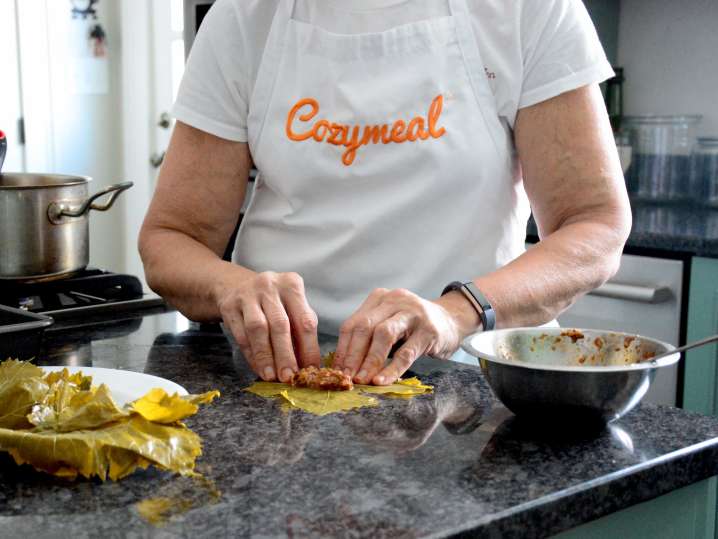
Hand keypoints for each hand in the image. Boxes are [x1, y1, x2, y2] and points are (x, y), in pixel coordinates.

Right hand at [217, 271, 320, 381]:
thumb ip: (300, 331)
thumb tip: (307, 365)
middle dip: (285, 354)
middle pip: (280, 324)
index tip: (310, 369)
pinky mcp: (229, 306)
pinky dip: (251, 354)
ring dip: (265, 356)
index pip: (305, 320)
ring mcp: (247, 294)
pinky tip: (258, 368)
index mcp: (292, 284)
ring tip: (271, 376)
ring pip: (257, 329)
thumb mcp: (291, 306)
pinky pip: (241, 334)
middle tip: (289, 376)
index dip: (309, 348)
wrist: (237, 285)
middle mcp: (270, 286)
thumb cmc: (273, 301)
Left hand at [333, 288, 479, 384]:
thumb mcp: (390, 323)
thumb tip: (346, 365)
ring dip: (370, 361)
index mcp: (380, 298)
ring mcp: (413, 313)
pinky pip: (406, 352)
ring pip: (383, 335)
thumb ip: (370, 337)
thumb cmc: (414, 327)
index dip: (343, 349)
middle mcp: (395, 300)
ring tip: (362, 380)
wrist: (451, 320)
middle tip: (346, 378)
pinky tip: (382, 380)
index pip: (353, 323)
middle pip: (365, 327)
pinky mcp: (429, 330)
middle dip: (353, 355)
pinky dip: (392, 368)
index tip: (337, 370)